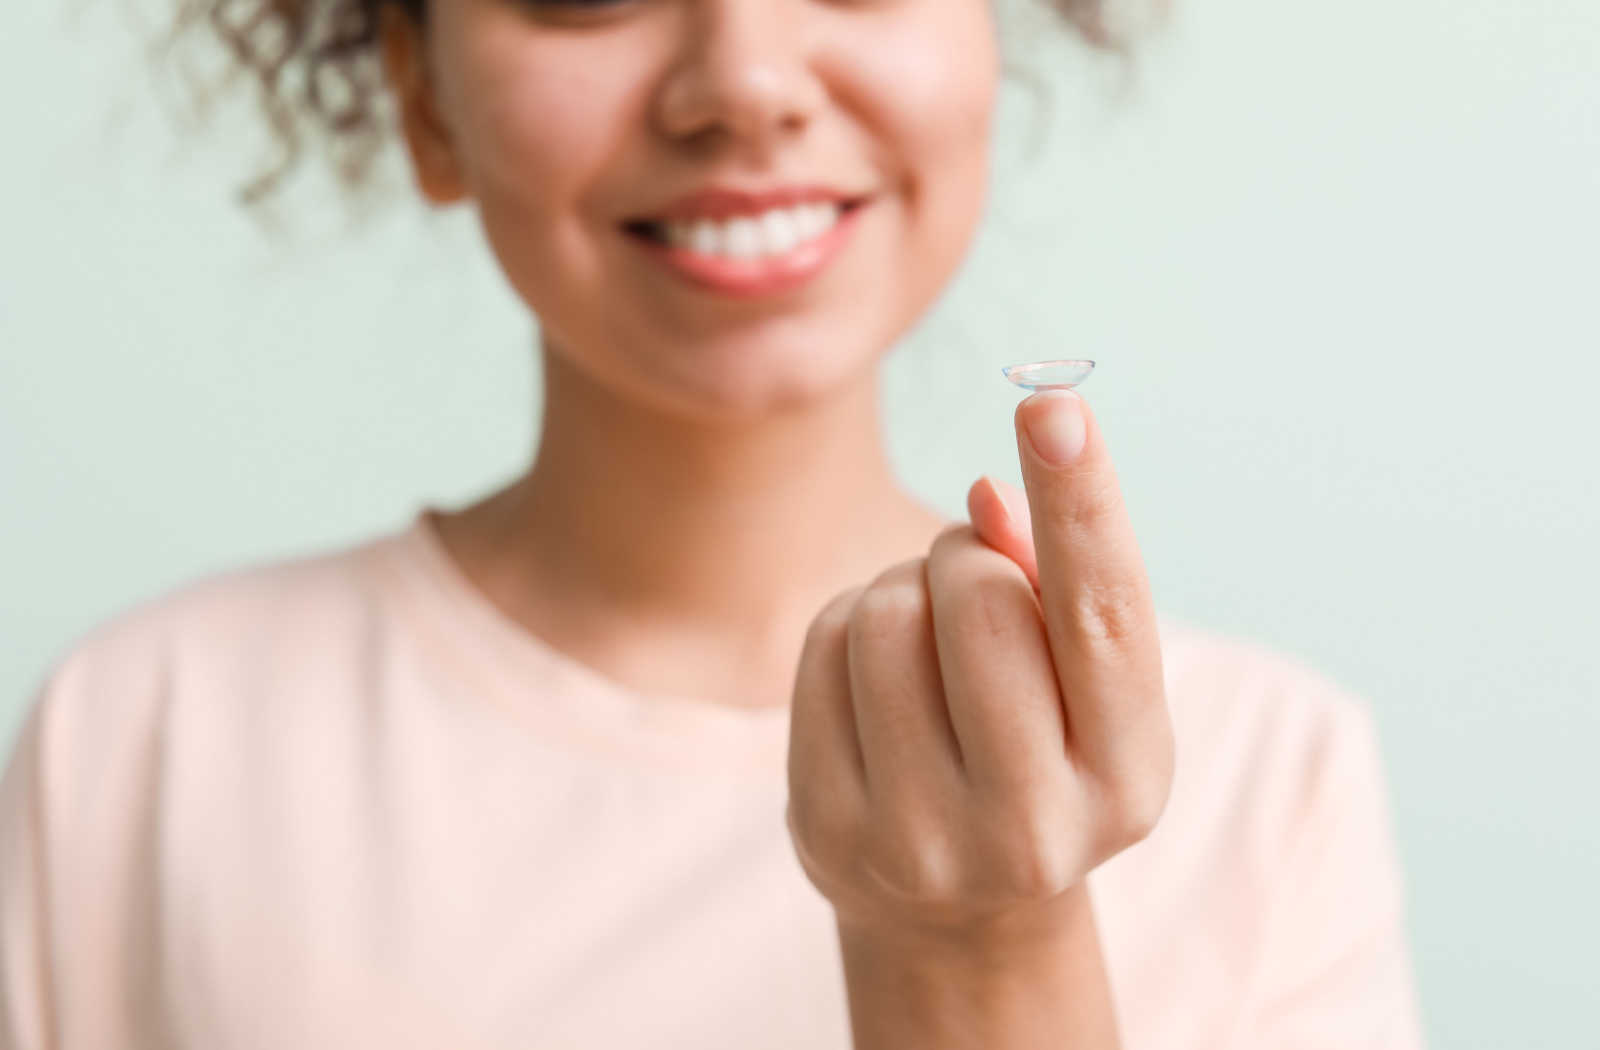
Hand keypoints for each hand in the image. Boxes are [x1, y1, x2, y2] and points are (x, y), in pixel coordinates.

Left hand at [786, 389, 1173, 949]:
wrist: (959, 909)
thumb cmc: (1039, 754)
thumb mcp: (1081, 687)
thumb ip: (1055, 586)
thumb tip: (984, 497)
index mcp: (1128, 777)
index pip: (1104, 616)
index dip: (1081, 502)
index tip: (1051, 403)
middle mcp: (1034, 826)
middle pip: (975, 595)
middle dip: (968, 555)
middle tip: (973, 583)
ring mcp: (920, 838)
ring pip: (886, 612)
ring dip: (905, 589)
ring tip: (927, 643)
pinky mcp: (828, 826)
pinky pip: (822, 645)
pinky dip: (847, 629)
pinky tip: (877, 682)